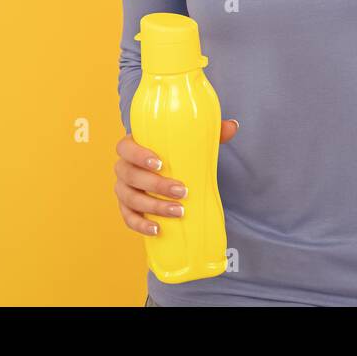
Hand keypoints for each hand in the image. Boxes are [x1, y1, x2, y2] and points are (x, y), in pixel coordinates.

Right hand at [114, 119, 239, 235]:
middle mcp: (123, 168)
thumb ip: (210, 133)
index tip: (160, 163)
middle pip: (131, 176)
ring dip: (154, 207)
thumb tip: (233, 126)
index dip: (138, 155)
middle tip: (182, 191)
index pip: (124, 147)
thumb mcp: (190, 142)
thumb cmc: (175, 153)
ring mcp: (123, 189)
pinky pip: (128, 218)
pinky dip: (141, 225)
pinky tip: (157, 229)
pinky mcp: (127, 208)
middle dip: (156, 185)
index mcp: (133, 146)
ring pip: (130, 199)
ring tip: (179, 212)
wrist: (167, 172)